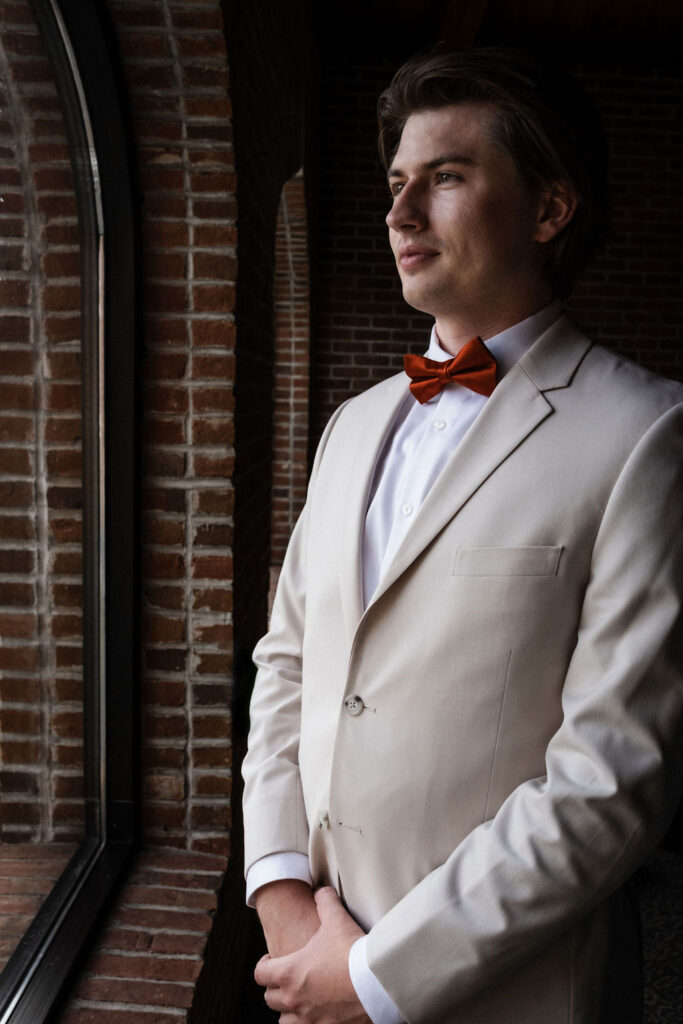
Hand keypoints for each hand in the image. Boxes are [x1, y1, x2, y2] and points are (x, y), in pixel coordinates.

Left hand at [255, 886, 370, 1022]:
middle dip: (276, 987)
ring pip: (284, 1020)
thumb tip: (320, 891)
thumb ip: (325, 902)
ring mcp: (307, 1020)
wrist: (377, 983)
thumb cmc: (352, 952)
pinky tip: (316, 1013)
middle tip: (288, 978)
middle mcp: (293, 1000)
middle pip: (270, 998)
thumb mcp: (337, 920)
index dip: (263, 965)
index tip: (272, 960)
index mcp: (289, 973)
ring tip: (299, 999)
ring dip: (288, 1010)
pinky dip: (306, 1023)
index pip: (260, 973)